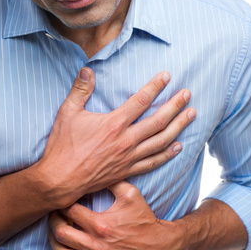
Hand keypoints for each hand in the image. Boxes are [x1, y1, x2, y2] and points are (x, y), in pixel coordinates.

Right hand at [35, 68, 195, 207]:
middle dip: (175, 106)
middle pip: (158, 121)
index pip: (141, 100)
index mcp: (113, 123)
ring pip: (161, 141)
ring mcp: (128, 157)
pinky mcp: (127, 171)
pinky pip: (153, 162)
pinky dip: (168, 154)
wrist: (59, 180)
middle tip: (188, 94)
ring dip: (178, 127)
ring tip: (191, 115)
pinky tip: (178, 146)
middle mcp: (126, 140)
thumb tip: (87, 69)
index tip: (167, 76)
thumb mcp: (67, 112)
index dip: (155, 86)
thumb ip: (80, 90)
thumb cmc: (62, 145)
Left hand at [49, 181, 185, 249]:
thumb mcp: (131, 194)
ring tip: (58, 234)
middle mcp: (96, 246)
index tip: (62, 199)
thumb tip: (96, 167)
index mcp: (101, 224)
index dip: (62, 203)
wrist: (159, 246)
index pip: (70, 211)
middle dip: (54, 221)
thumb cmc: (144, 218)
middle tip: (55, 214)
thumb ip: (112, 180)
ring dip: (56, 244)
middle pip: (61, 233)